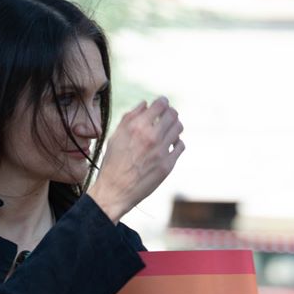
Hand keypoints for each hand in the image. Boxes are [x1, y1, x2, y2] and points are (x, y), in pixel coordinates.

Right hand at [88, 96, 184, 221]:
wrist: (115, 191)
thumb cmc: (113, 163)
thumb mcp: (116, 136)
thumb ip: (130, 117)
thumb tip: (145, 104)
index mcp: (137, 127)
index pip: (161, 104)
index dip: (163, 102)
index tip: (162, 105)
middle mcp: (151, 137)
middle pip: (173, 114)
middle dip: (170, 113)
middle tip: (166, 118)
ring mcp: (161, 151)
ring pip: (179, 128)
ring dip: (174, 126)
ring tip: (167, 131)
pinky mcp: (167, 165)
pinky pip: (180, 146)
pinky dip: (176, 142)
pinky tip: (169, 145)